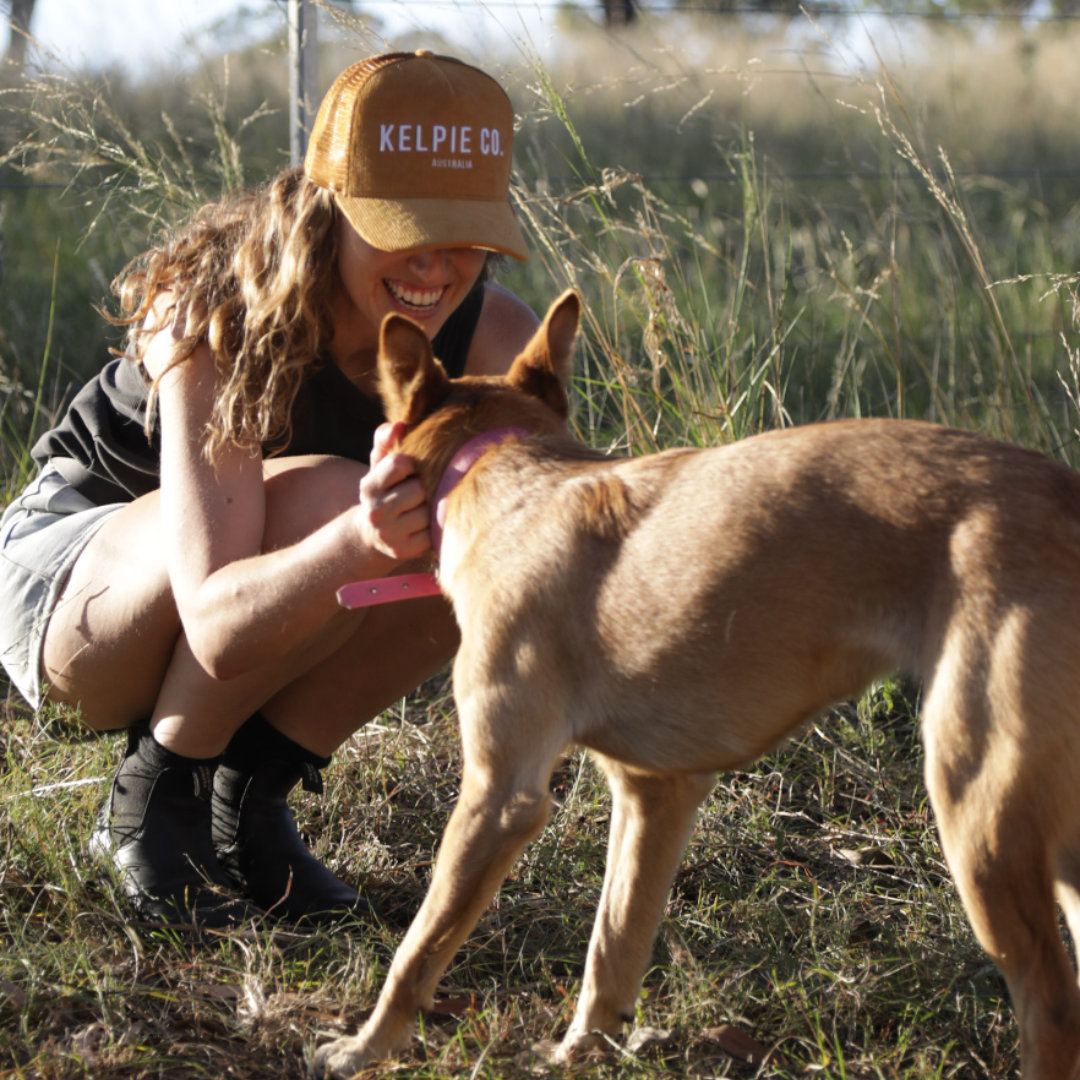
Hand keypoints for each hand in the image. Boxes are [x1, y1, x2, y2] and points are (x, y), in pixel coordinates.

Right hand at [356, 422, 430, 561]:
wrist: (373, 534)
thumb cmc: (385, 491)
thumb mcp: (380, 465)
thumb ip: (386, 440)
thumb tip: (399, 424)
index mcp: (368, 487)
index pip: (399, 462)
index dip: (412, 463)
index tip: (411, 469)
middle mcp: (375, 512)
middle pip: (419, 489)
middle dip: (423, 488)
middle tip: (419, 492)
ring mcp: (389, 535)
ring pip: (429, 512)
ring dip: (431, 508)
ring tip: (422, 508)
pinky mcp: (405, 551)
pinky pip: (434, 533)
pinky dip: (434, 528)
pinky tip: (425, 525)